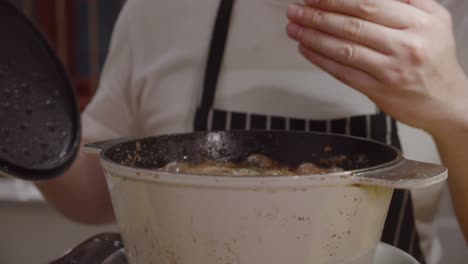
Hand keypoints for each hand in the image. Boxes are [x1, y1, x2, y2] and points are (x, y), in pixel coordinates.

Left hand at [286, 0, 467, 134]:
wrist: (447, 102)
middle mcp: (406, 45)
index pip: (369, 4)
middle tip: (295, 10)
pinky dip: (321, 60)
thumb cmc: (435, 59)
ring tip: (293, 28)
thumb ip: (408, 0)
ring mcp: (392, 70)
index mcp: (419, 22)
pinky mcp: (379, 91)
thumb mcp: (435, 20)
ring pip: (345, 49)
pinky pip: (344, 73)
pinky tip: (306, 49)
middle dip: (317, 15)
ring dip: (313, 37)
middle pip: (353, 25)